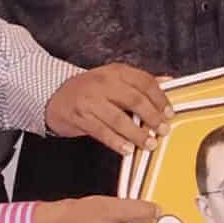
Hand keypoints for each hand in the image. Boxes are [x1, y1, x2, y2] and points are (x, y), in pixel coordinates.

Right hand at [44, 64, 171, 156]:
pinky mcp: (79, 117)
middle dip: (151, 117)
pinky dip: (116, 142)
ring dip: (136, 133)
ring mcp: (89, 100)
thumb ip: (140, 82)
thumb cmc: (91, 89)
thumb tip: (169, 81)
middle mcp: (103, 83)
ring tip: (148, 144)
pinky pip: (101, 132)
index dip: (160, 98)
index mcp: (116, 72)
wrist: (54, 95)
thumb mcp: (115, 79)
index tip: (169, 113)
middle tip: (162, 130)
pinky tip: (127, 150)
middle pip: (133, 99)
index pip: (144, 81)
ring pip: (118, 118)